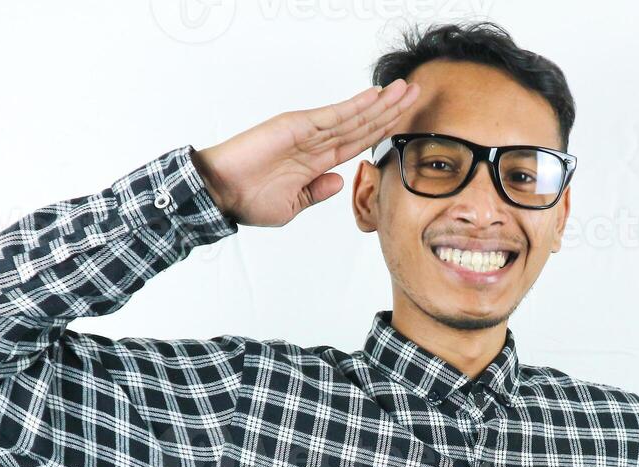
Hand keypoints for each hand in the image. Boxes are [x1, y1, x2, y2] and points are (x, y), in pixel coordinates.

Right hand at [190, 79, 420, 226]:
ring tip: (405, 89)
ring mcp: (308, 132)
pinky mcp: (297, 126)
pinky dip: (355, 105)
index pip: (359, 142)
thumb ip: (317, 192)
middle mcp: (317, 143)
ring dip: (381, 103)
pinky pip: (333, 115)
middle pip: (363, 124)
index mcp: (318, 163)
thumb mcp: (292, 205)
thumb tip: (339, 181)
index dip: (384, 130)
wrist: (221, 194)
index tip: (405, 120)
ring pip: (354, 116)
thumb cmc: (249, 201)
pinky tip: (375, 96)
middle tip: (417, 93)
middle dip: (391, 109)